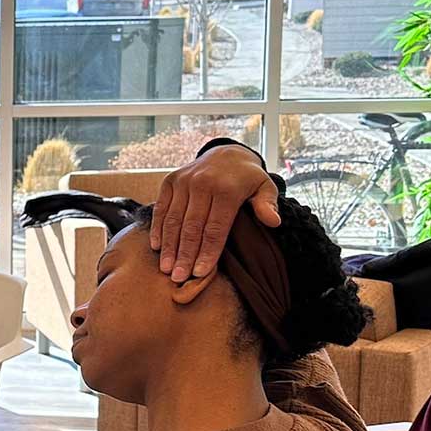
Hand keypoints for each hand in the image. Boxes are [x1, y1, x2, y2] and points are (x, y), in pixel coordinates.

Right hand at [150, 143, 281, 282]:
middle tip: (179, 277)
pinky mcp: (170, 181)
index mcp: (227, 188)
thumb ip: (267, 205)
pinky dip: (158, 229)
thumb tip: (273, 222)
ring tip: (166, 268)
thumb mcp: (264, 187)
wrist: (226, 153)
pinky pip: (161, 209)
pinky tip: (157, 247)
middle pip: (192, 227)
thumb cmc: (246, 179)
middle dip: (185, 255)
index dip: (207, 252)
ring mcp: (184, 181)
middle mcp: (202, 183)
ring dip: (169, 246)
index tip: (200, 273)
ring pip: (174, 220)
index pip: (215, 228)